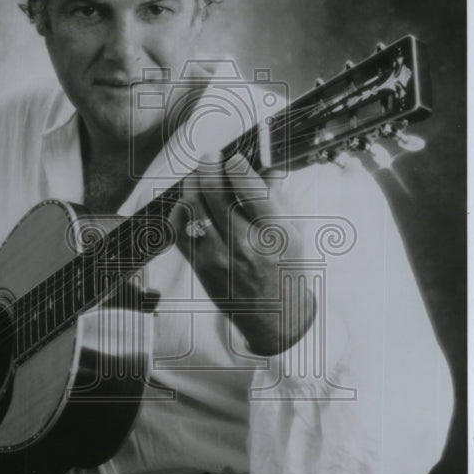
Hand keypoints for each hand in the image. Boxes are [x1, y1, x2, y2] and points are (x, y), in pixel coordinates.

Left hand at [170, 153, 316, 354]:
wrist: (274, 316)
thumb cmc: (286, 269)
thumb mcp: (295, 232)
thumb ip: (278, 196)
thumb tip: (266, 163)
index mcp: (275, 235)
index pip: (252, 192)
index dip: (237, 167)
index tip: (232, 157)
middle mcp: (246, 247)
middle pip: (216, 196)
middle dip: (208, 168)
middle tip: (208, 157)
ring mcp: (219, 259)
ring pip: (193, 210)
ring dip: (192, 186)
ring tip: (198, 176)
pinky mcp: (200, 267)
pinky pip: (178, 232)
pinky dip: (179, 211)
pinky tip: (187, 202)